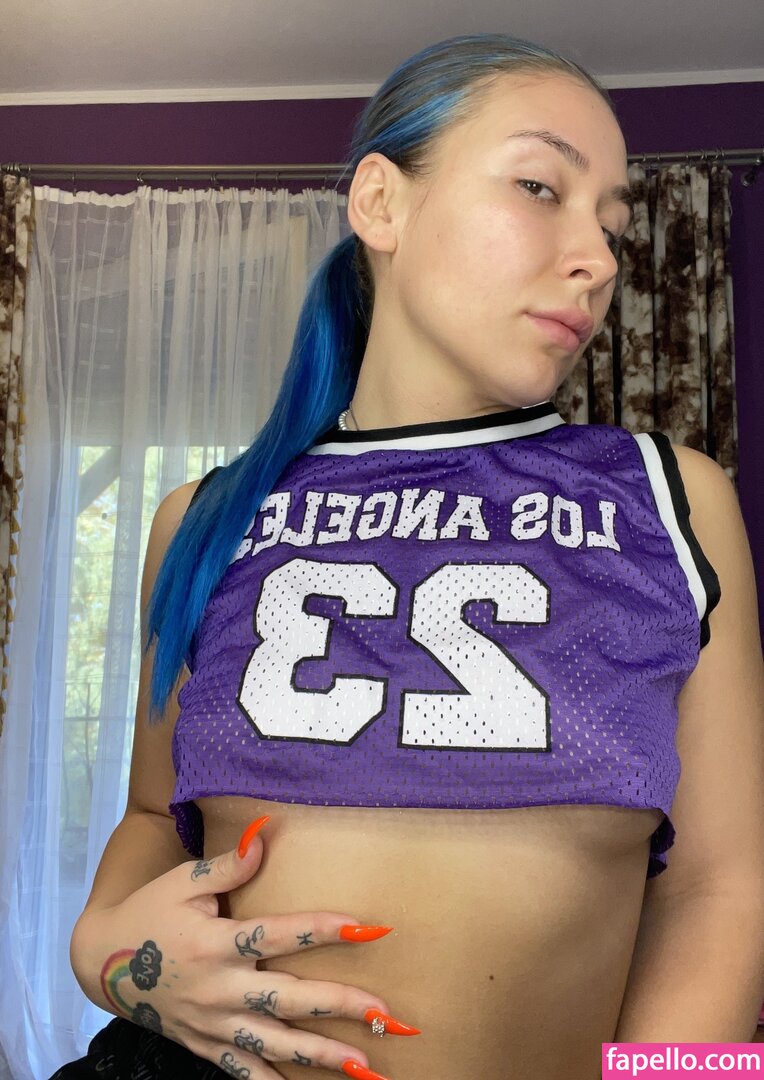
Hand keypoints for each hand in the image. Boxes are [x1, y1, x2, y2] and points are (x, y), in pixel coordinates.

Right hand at [70, 818, 418, 1078]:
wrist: (100, 962)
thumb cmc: (149, 911)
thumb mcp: (182, 880)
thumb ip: (227, 864)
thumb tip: (264, 834)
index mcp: (215, 943)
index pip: (277, 935)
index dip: (322, 930)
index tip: (367, 927)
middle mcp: (218, 989)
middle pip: (288, 999)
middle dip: (340, 1005)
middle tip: (386, 1011)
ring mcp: (212, 1024)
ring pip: (275, 1044)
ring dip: (322, 1055)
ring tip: (365, 1063)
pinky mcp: (204, 1046)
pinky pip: (244, 1072)